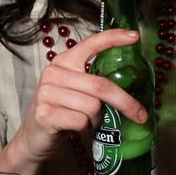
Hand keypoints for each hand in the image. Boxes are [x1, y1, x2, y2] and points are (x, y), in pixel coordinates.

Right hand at [14, 28, 148, 162]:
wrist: (34, 138)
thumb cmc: (62, 113)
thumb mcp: (76, 92)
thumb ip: (93, 84)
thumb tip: (130, 88)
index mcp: (65, 62)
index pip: (91, 43)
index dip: (114, 38)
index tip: (135, 36)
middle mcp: (54, 72)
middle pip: (101, 86)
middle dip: (126, 103)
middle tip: (140, 116)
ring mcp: (47, 92)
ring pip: (93, 106)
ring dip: (97, 120)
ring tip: (87, 122)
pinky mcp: (45, 113)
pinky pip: (82, 121)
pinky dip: (85, 128)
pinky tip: (75, 128)